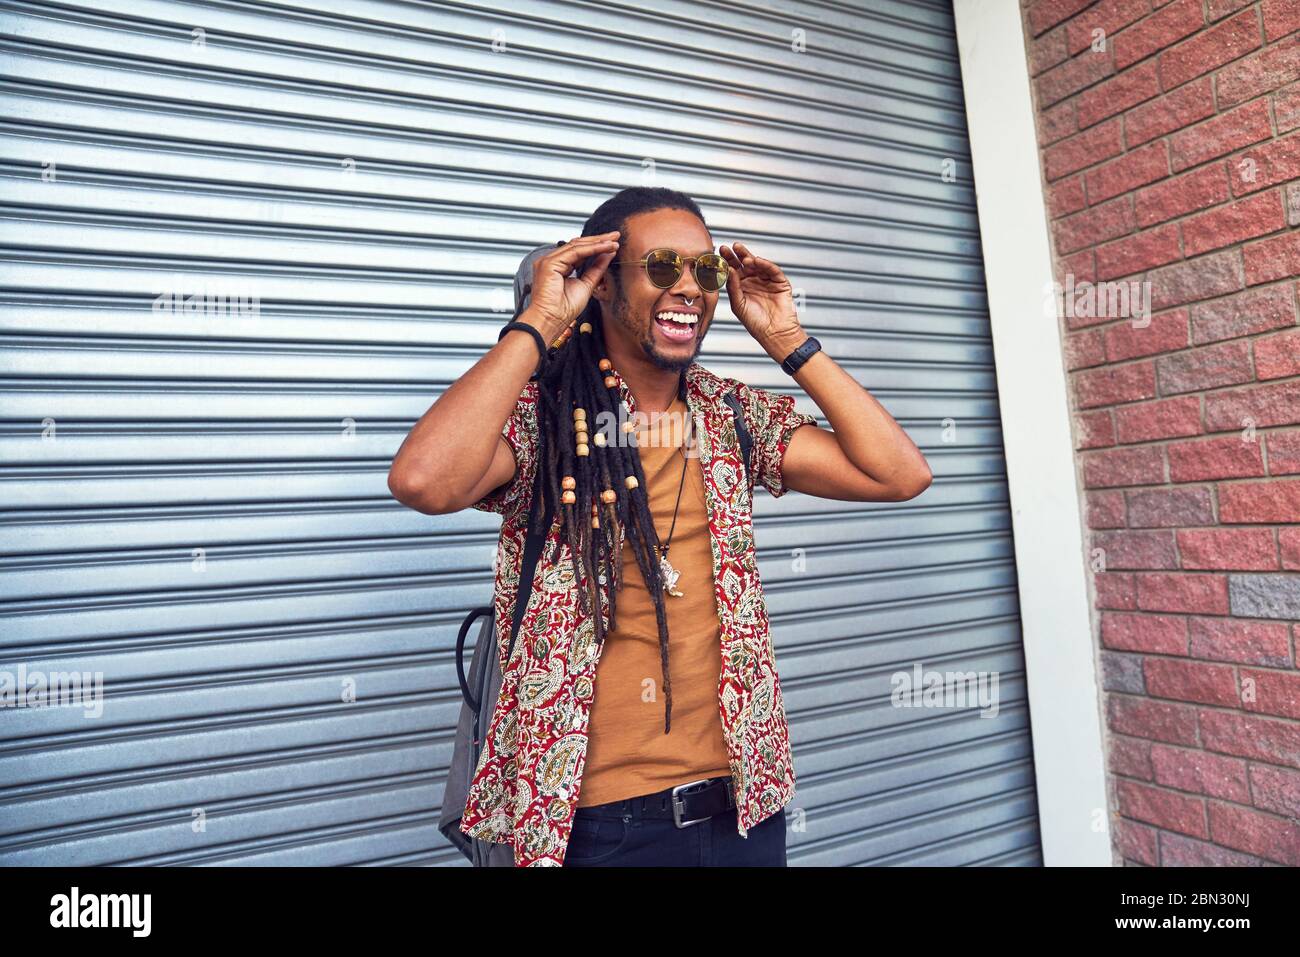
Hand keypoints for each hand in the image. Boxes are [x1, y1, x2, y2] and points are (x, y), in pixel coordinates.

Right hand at [521, 231, 619, 340]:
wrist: (551, 320)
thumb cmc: (563, 310)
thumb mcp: (587, 285)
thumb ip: (596, 269)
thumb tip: (608, 255)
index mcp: (557, 266)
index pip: (578, 251)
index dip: (596, 246)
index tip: (613, 244)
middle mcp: (551, 261)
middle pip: (577, 245)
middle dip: (598, 240)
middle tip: (615, 235)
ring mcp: (548, 261)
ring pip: (576, 246)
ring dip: (597, 243)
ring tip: (613, 242)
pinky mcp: (549, 263)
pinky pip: (575, 252)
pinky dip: (591, 249)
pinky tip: (604, 247)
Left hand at [719, 242, 807, 360]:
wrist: (774, 333)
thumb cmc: (755, 323)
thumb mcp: (738, 304)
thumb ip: (733, 287)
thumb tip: (728, 269)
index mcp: (741, 287)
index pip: (733, 270)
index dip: (727, 260)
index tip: (721, 251)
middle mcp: (753, 282)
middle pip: (745, 264)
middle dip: (738, 255)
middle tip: (731, 247)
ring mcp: (767, 281)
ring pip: (758, 265)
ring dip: (751, 259)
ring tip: (744, 257)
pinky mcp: (780, 282)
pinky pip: (772, 270)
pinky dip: (765, 264)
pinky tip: (757, 261)